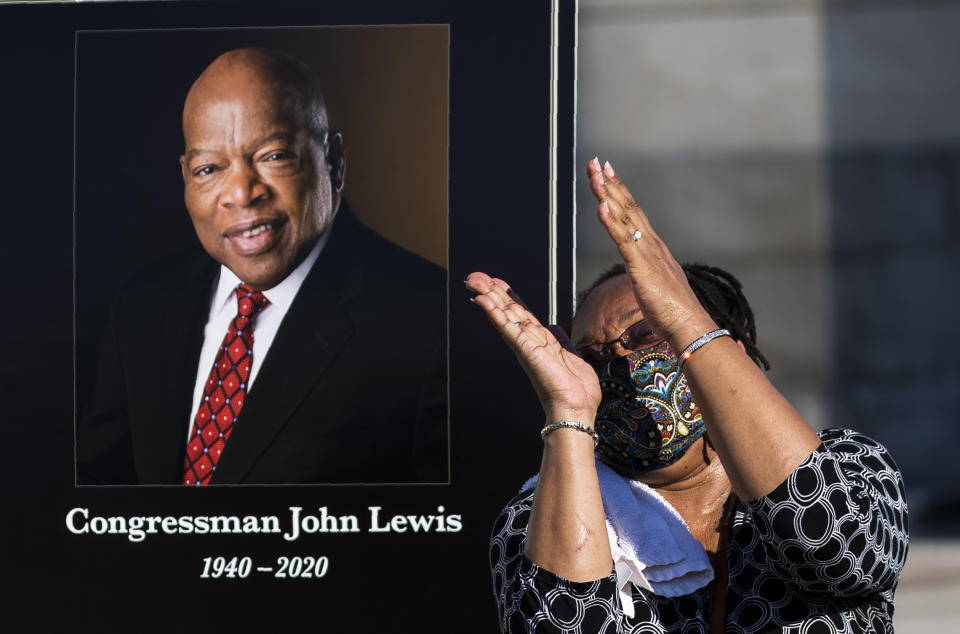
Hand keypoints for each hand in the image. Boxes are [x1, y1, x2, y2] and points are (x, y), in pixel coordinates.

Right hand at [465, 272, 600, 421]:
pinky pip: (507, 328)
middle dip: (491, 292)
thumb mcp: (571, 356)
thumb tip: (555, 327)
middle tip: (473, 277)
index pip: (520, 313)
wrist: (576, 409)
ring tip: (473, 281)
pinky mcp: (525, 350)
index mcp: (540, 342)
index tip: (494, 281)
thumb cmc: (576, 391)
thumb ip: (561, 341)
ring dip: (489, 297)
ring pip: (504, 315)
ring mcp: (525, 346)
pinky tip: (483, 300)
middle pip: (507, 311)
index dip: (507, 296)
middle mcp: (528, 342)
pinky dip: (494, 313)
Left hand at [587, 157, 715, 348]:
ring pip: (624, 217)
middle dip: (610, 183)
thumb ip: (647, 273)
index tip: (607, 172)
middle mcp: (652, 244)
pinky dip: (611, 222)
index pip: (634, 213)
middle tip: (596, 162)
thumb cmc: (673, 312)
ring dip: (608, 194)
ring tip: (595, 174)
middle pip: (628, 207)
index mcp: (654, 248)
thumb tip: (642, 272)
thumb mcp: (656, 285)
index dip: (620, 191)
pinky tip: (601, 206)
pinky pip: (623, 240)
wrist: (689, 325)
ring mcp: (647, 253)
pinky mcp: (641, 267)